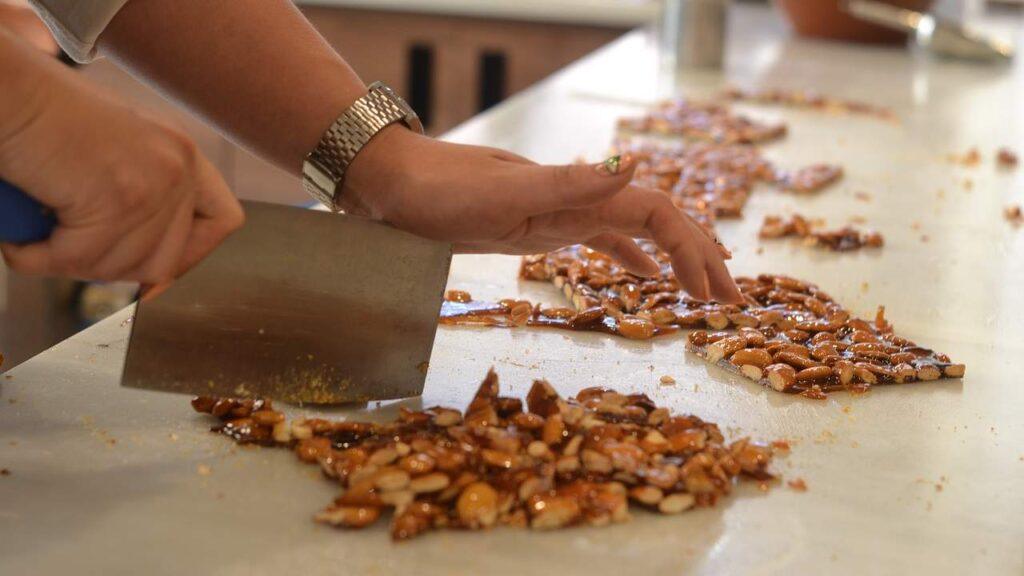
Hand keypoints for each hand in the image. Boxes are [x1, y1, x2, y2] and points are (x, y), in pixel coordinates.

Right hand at [0, 40, 243, 285]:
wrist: (6, 90)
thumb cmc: (42, 119)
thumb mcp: (116, 155)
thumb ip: (142, 200)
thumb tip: (155, 277)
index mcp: (182, 153)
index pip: (223, 220)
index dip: (192, 256)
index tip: (155, 277)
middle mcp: (178, 166)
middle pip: (168, 261)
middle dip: (112, 268)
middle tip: (68, 251)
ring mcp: (153, 183)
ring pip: (121, 267)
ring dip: (70, 263)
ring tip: (38, 236)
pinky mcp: (117, 198)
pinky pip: (78, 259)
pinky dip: (38, 259)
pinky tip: (21, 241)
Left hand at [342, 127, 742, 303]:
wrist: (393, 183)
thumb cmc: (439, 190)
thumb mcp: (502, 191)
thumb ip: (566, 182)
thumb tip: (633, 165)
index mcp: (578, 193)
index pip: (659, 214)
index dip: (693, 249)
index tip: (713, 293)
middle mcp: (579, 200)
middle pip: (660, 223)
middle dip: (699, 258)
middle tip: (732, 302)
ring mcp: (562, 213)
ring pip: (638, 236)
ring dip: (675, 261)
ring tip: (704, 293)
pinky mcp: (541, 227)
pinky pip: (602, 242)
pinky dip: (633, 259)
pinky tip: (645, 276)